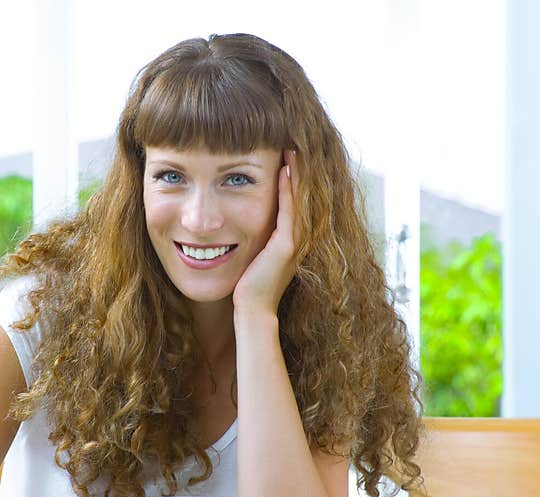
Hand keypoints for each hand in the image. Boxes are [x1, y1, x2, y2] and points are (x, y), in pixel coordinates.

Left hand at [232, 148, 302, 315]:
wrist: (250, 310)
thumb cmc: (246, 287)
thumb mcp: (251, 256)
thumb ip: (253, 239)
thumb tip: (237, 225)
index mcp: (290, 239)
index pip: (295, 200)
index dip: (294, 177)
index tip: (287, 154)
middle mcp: (297, 238)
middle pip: (303, 195)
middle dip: (300, 168)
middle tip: (294, 142)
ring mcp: (294, 242)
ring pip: (299, 199)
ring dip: (297, 172)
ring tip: (292, 148)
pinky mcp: (286, 247)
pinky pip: (289, 211)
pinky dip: (288, 190)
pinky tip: (284, 170)